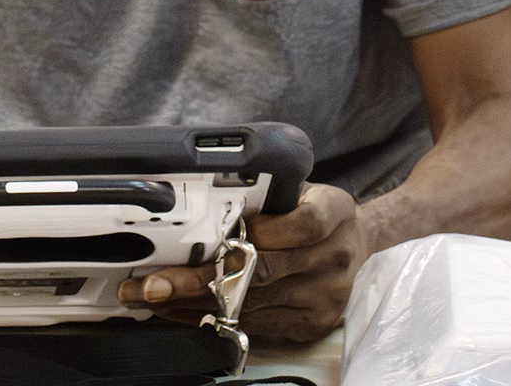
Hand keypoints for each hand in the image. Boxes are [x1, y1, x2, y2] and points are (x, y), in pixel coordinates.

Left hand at [116, 184, 367, 342]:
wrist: (356, 243)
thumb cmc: (314, 207)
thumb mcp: (300, 187)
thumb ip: (266, 194)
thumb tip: (203, 199)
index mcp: (334, 212)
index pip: (303, 222)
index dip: (263, 230)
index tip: (223, 234)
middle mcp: (333, 257)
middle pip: (263, 271)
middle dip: (199, 279)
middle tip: (154, 283)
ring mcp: (324, 297)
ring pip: (252, 304)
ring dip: (195, 303)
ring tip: (153, 298)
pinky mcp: (311, 324)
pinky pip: (255, 324)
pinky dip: (215, 317)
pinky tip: (182, 311)